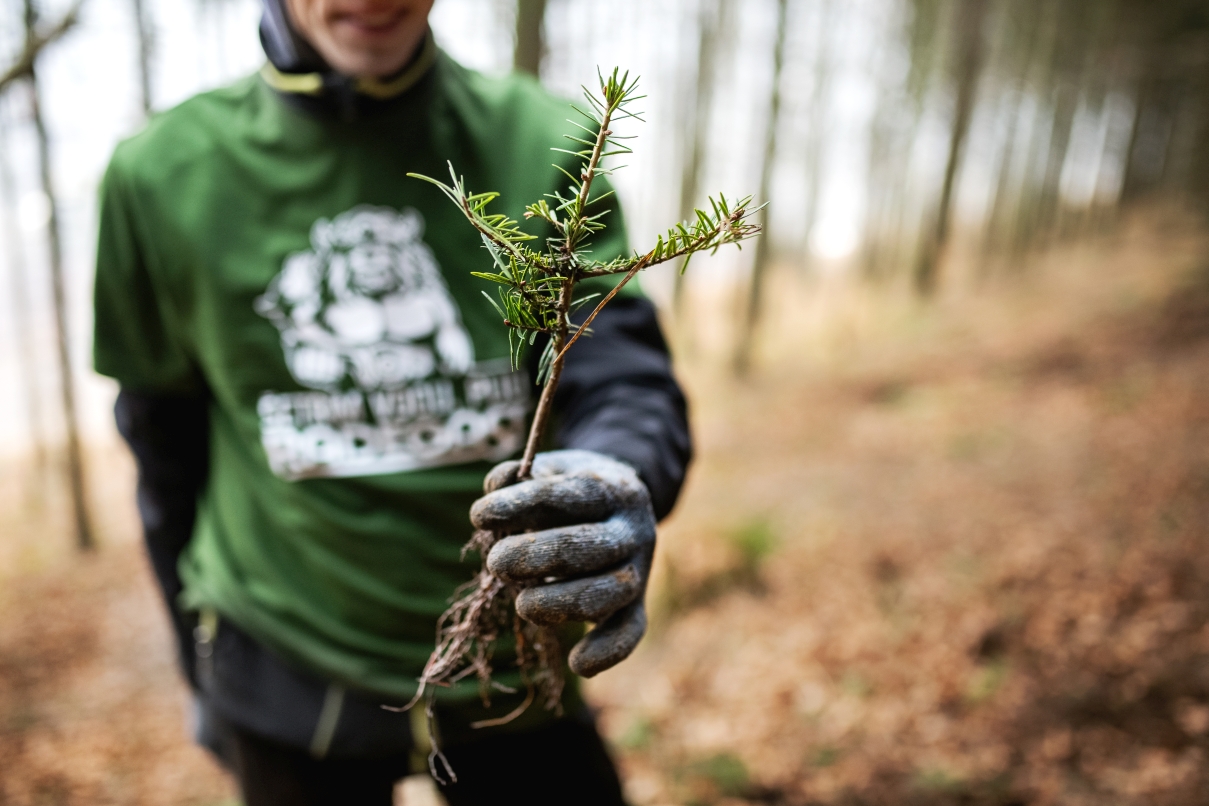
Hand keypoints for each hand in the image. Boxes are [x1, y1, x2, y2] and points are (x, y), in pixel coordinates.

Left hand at [469, 449, 655, 677]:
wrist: (625, 503)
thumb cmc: (570, 490)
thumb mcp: (551, 470)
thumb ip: (521, 476)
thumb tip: (495, 485)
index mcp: (612, 489)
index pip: (569, 495)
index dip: (523, 504)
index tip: (478, 515)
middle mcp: (632, 530)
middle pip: (592, 547)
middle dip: (538, 556)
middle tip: (496, 562)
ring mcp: (639, 569)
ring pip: (610, 592)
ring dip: (562, 602)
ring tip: (521, 605)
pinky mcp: (637, 603)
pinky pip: (631, 631)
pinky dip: (608, 651)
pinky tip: (578, 665)